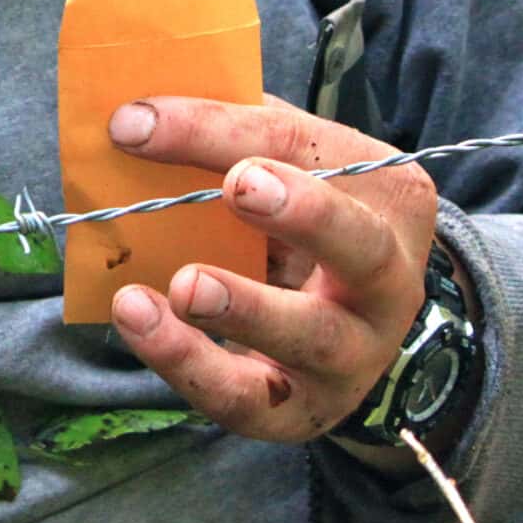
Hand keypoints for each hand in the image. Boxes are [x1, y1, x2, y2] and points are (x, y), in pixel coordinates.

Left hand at [103, 94, 437, 443]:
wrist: (354, 321)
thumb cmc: (307, 218)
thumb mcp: (290, 165)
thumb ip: (230, 131)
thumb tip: (132, 111)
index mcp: (389, 197)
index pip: (304, 147)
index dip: (220, 131)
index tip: (138, 122)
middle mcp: (389, 280)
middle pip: (359, 247)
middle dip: (304, 213)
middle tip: (239, 185)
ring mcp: (354, 354)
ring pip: (312, 337)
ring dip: (243, 307)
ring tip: (182, 285)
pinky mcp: (303, 411)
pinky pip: (248, 398)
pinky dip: (189, 364)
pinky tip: (140, 322)